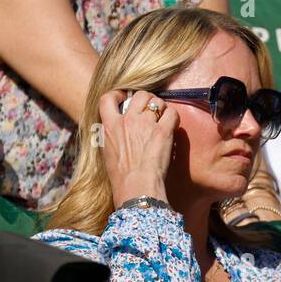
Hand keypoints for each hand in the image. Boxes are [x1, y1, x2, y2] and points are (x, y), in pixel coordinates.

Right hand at [99, 89, 178, 206]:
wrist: (136, 188)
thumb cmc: (121, 178)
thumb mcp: (107, 154)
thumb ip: (111, 137)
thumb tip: (115, 132)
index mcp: (110, 127)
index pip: (107, 98)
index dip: (118, 94)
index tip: (124, 97)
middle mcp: (127, 121)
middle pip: (140, 95)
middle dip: (147, 99)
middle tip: (151, 110)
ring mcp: (145, 124)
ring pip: (157, 102)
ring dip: (161, 108)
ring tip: (162, 119)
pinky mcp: (162, 132)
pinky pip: (172, 113)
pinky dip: (173, 117)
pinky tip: (172, 126)